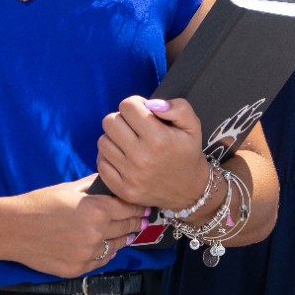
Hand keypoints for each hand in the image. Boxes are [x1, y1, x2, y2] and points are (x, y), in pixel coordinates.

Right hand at [10, 176, 149, 278]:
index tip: (144, 205)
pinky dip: (107, 252)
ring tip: (128, 232)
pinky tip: (107, 245)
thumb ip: (94, 185)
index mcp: (97, 209)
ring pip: (118, 246)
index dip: (137, 206)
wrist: (14, 228)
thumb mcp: (69, 188)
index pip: (128, 208)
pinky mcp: (79, 268)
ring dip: (124, 238)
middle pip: (128, 227)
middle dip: (135, 221)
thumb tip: (111, 180)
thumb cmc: (40, 204)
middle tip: (142, 218)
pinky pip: (102, 260)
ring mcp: (88, 253)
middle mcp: (97, 233)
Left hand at [96, 96, 207, 210]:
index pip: (127, 106)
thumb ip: (178, 108)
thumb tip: (151, 104)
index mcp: (159, 138)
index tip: (144, 112)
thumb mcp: (192, 125)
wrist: (190, 191)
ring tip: (129, 142)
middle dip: (122, 119)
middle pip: (110, 122)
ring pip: (103, 141)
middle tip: (134, 126)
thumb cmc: (188, 153)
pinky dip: (109, 157)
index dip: (136, 104)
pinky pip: (101, 163)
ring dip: (114, 138)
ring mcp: (130, 176)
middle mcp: (142, 157)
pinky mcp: (122, 189)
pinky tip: (123, 157)